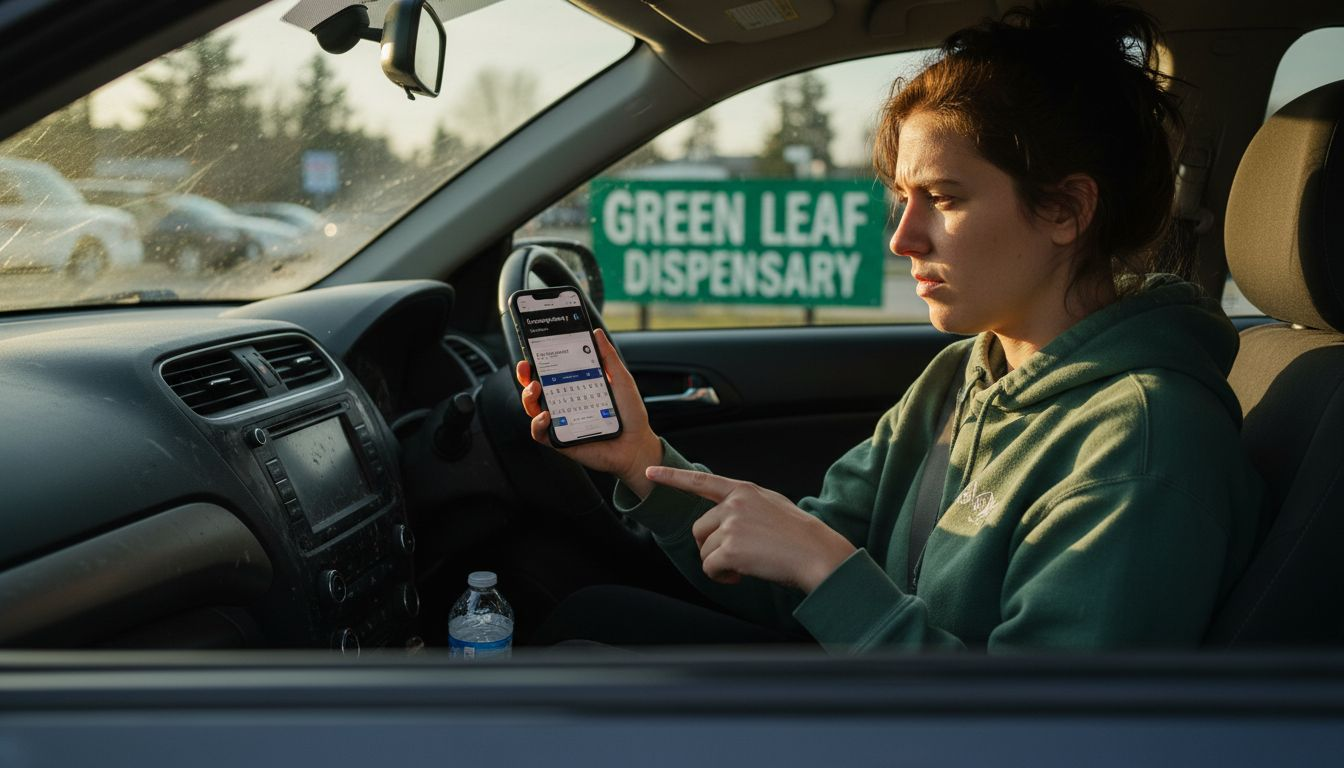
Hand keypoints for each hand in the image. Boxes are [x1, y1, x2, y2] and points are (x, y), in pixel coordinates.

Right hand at [516, 328, 663, 497]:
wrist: (637, 443)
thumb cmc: (630, 414)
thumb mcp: (620, 380)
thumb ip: (608, 357)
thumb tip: (596, 334)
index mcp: (575, 388)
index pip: (550, 373)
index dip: (537, 363)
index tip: (532, 350)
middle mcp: (564, 404)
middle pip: (535, 390)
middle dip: (525, 377)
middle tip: (527, 368)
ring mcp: (561, 422)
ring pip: (533, 409)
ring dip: (528, 397)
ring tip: (536, 388)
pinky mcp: (560, 441)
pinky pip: (540, 433)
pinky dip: (538, 424)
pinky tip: (547, 416)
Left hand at [645, 466, 855, 592]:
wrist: (818, 554)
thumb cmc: (800, 536)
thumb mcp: (772, 506)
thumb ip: (745, 506)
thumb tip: (725, 519)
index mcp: (744, 491)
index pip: (701, 481)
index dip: (673, 477)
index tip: (651, 471)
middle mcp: (734, 503)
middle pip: (699, 529)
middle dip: (712, 547)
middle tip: (738, 557)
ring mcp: (731, 525)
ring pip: (704, 550)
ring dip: (720, 564)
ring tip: (747, 565)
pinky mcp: (729, 548)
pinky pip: (709, 568)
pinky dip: (721, 577)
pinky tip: (741, 575)